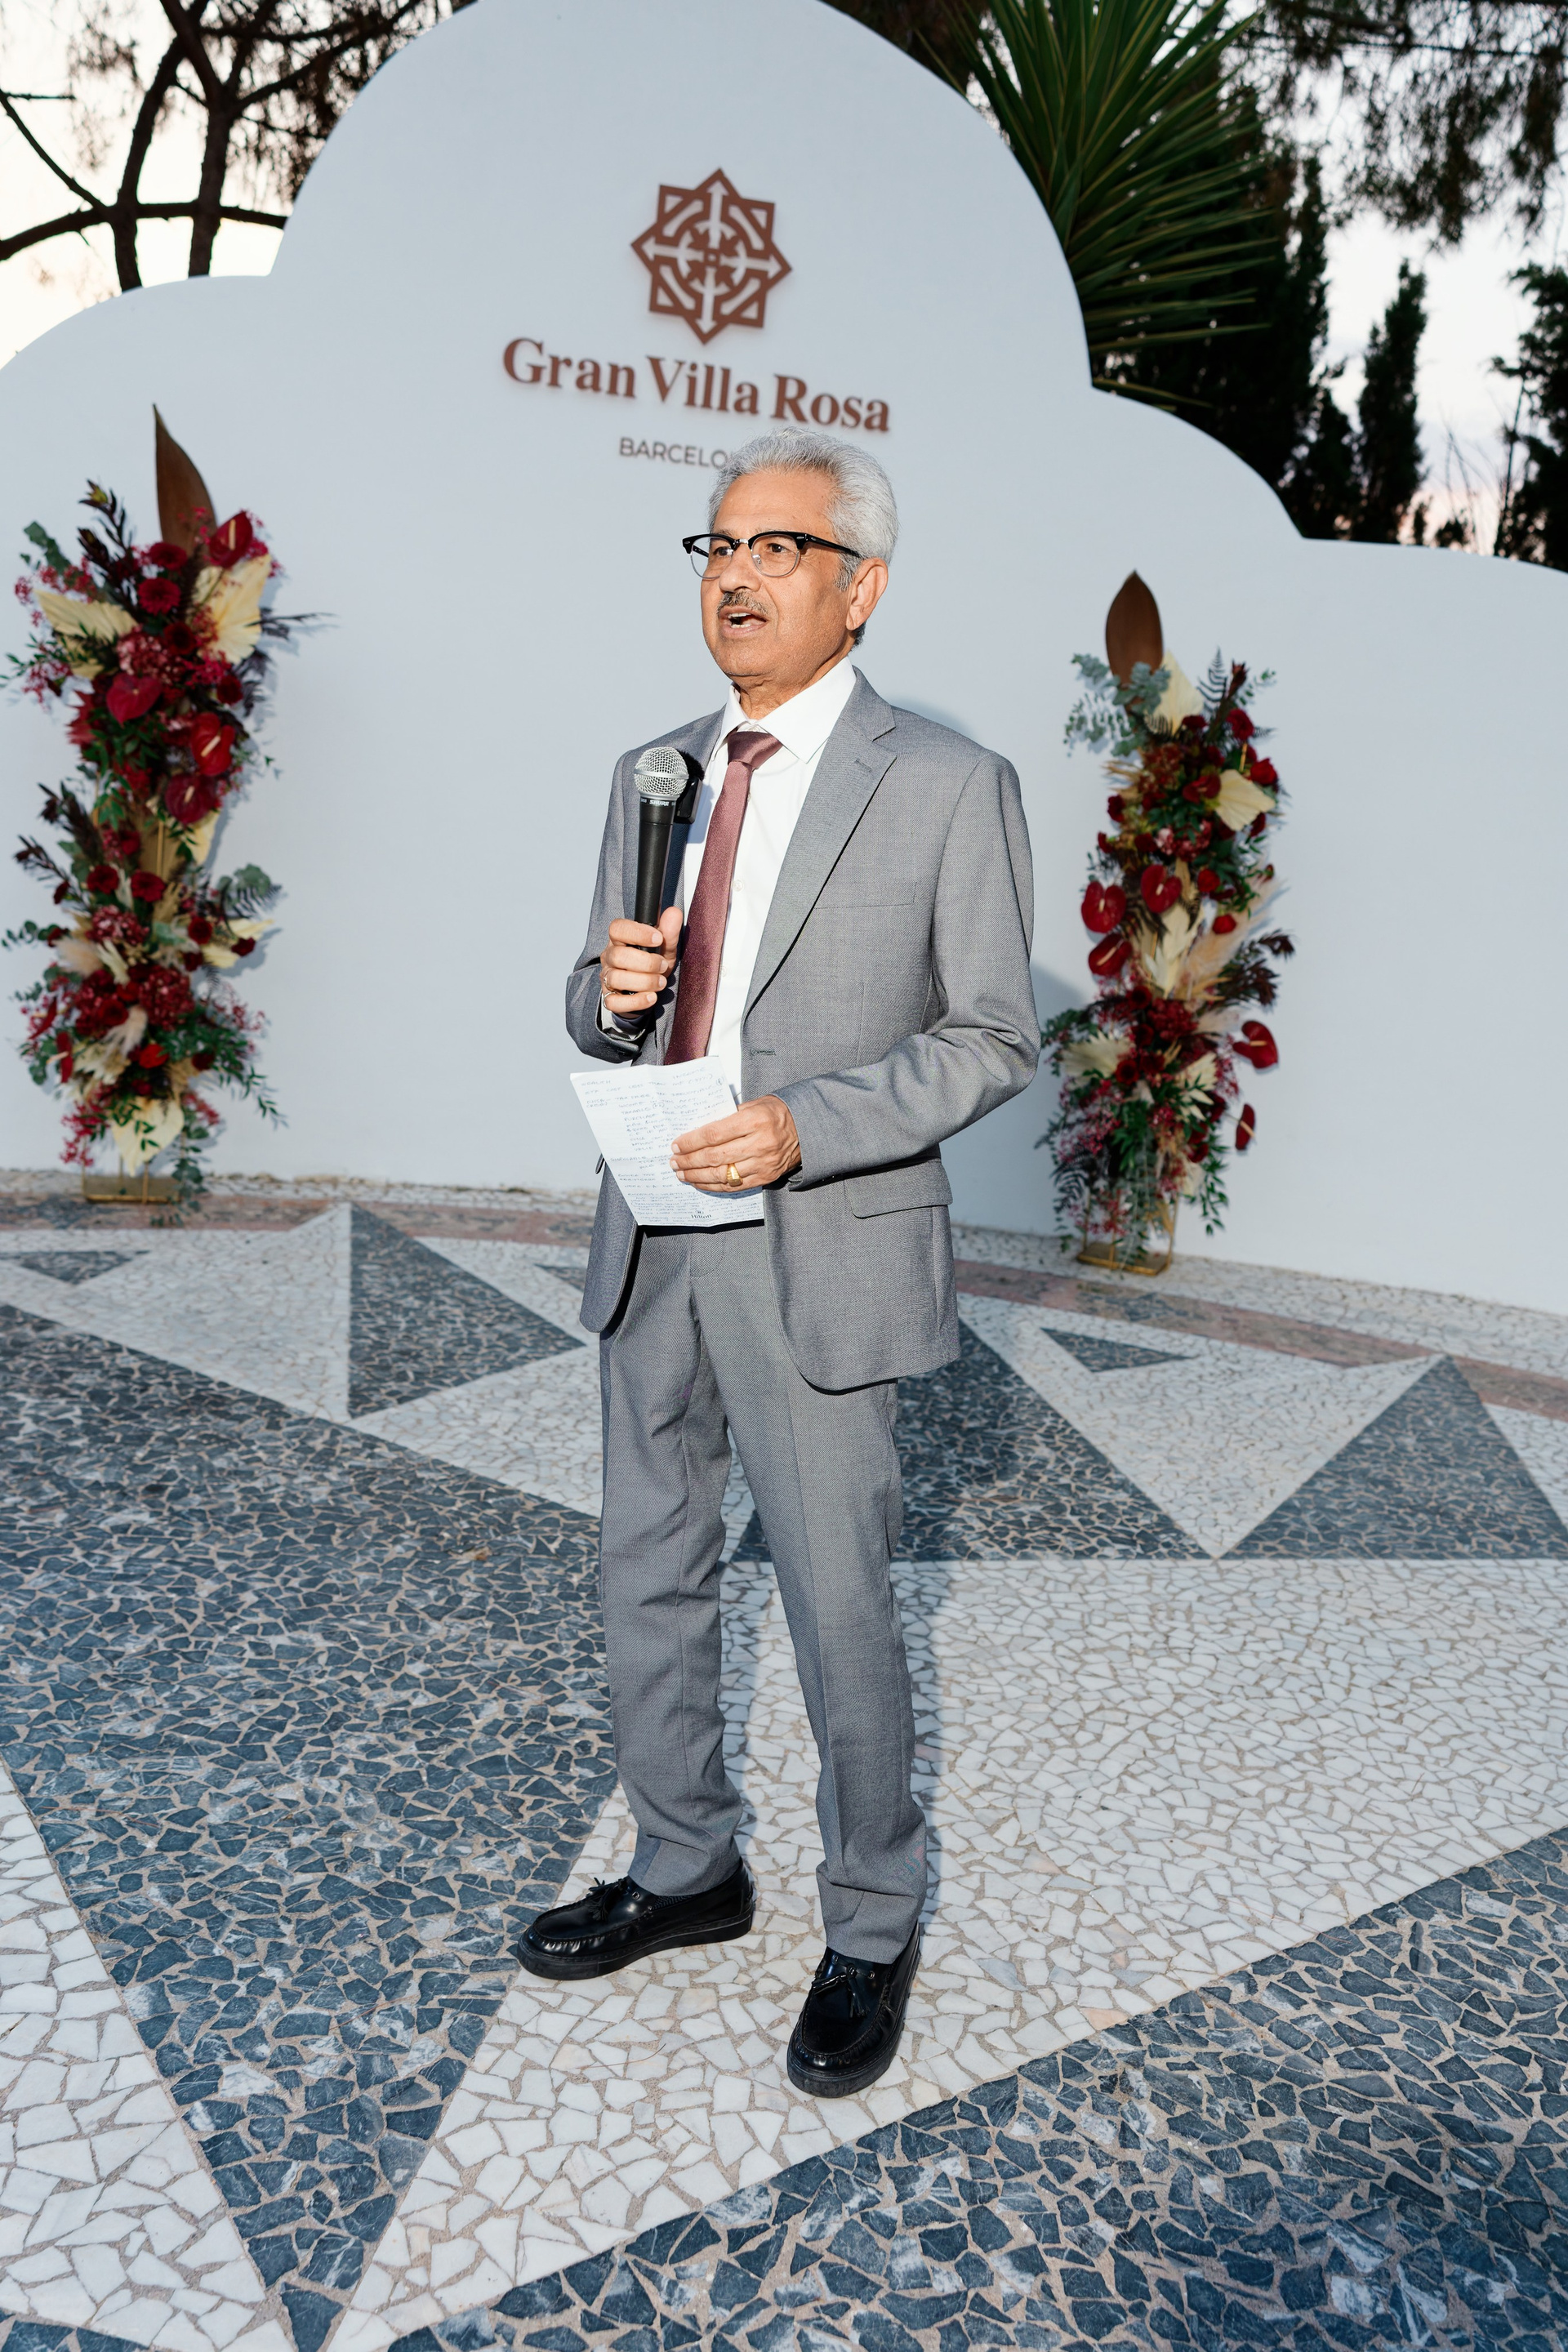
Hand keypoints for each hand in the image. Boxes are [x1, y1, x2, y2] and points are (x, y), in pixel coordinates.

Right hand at [600, 906, 680, 1018]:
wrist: (649, 989)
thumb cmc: (653, 964)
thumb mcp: (665, 947)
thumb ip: (669, 931)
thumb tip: (674, 912)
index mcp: (620, 939)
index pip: (617, 928)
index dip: (637, 932)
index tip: (658, 938)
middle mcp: (610, 957)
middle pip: (618, 955)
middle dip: (646, 962)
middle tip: (663, 965)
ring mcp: (607, 978)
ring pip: (616, 979)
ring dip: (643, 982)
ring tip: (660, 982)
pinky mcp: (610, 998)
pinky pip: (614, 1002)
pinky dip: (635, 1001)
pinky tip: (651, 997)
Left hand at [671, 1095, 801, 1191]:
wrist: (808, 1129)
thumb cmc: (777, 1113)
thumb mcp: (754, 1104)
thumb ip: (728, 1116)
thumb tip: (698, 1130)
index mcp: (754, 1120)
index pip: (714, 1134)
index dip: (691, 1141)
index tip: (676, 1144)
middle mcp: (759, 1144)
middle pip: (715, 1156)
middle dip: (689, 1160)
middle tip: (674, 1161)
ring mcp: (763, 1163)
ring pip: (722, 1175)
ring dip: (697, 1176)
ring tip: (682, 1174)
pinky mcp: (766, 1177)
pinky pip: (735, 1186)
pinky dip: (714, 1186)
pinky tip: (701, 1183)